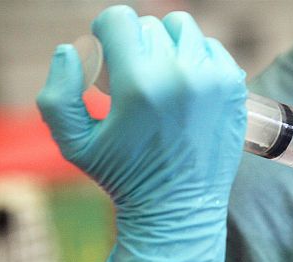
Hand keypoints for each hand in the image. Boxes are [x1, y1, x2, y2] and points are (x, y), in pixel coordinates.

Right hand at [36, 6, 246, 261]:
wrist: (180, 209)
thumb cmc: (126, 178)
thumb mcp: (75, 143)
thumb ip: (57, 94)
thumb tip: (71, 50)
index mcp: (140, 84)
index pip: (120, 19)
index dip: (108, 35)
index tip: (109, 60)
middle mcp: (180, 75)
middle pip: (150, 26)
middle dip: (136, 47)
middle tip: (134, 80)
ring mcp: (213, 80)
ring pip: (184, 30)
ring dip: (168, 46)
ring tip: (161, 77)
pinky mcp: (235, 88)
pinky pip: (213, 48)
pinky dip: (198, 59)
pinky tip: (188, 84)